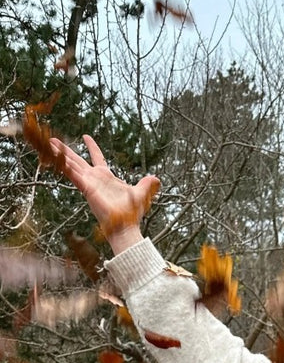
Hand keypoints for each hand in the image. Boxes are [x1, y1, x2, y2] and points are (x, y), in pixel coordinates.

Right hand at [50, 134, 159, 253]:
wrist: (125, 226)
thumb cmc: (131, 214)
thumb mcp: (141, 193)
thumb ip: (147, 184)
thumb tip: (156, 179)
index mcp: (106, 177)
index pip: (97, 158)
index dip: (92, 147)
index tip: (86, 136)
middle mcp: (95, 179)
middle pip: (77, 160)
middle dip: (66, 150)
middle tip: (53, 139)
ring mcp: (89, 184)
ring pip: (71, 165)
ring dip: (60, 155)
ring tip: (48, 143)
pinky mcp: (87, 189)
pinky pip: (73, 175)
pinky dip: (64, 166)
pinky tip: (55, 157)